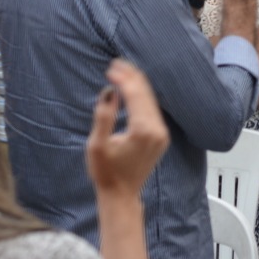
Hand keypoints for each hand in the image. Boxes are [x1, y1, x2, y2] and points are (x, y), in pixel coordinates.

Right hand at [86, 59, 169, 199]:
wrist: (121, 195)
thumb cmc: (105, 173)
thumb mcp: (96, 145)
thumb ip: (103, 117)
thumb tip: (110, 91)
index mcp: (143, 131)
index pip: (136, 96)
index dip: (124, 79)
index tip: (111, 68)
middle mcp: (157, 130)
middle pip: (146, 95)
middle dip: (132, 77)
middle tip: (116, 63)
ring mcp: (162, 134)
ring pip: (151, 101)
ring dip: (137, 85)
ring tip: (122, 71)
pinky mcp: (161, 137)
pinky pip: (152, 110)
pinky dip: (142, 98)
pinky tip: (131, 89)